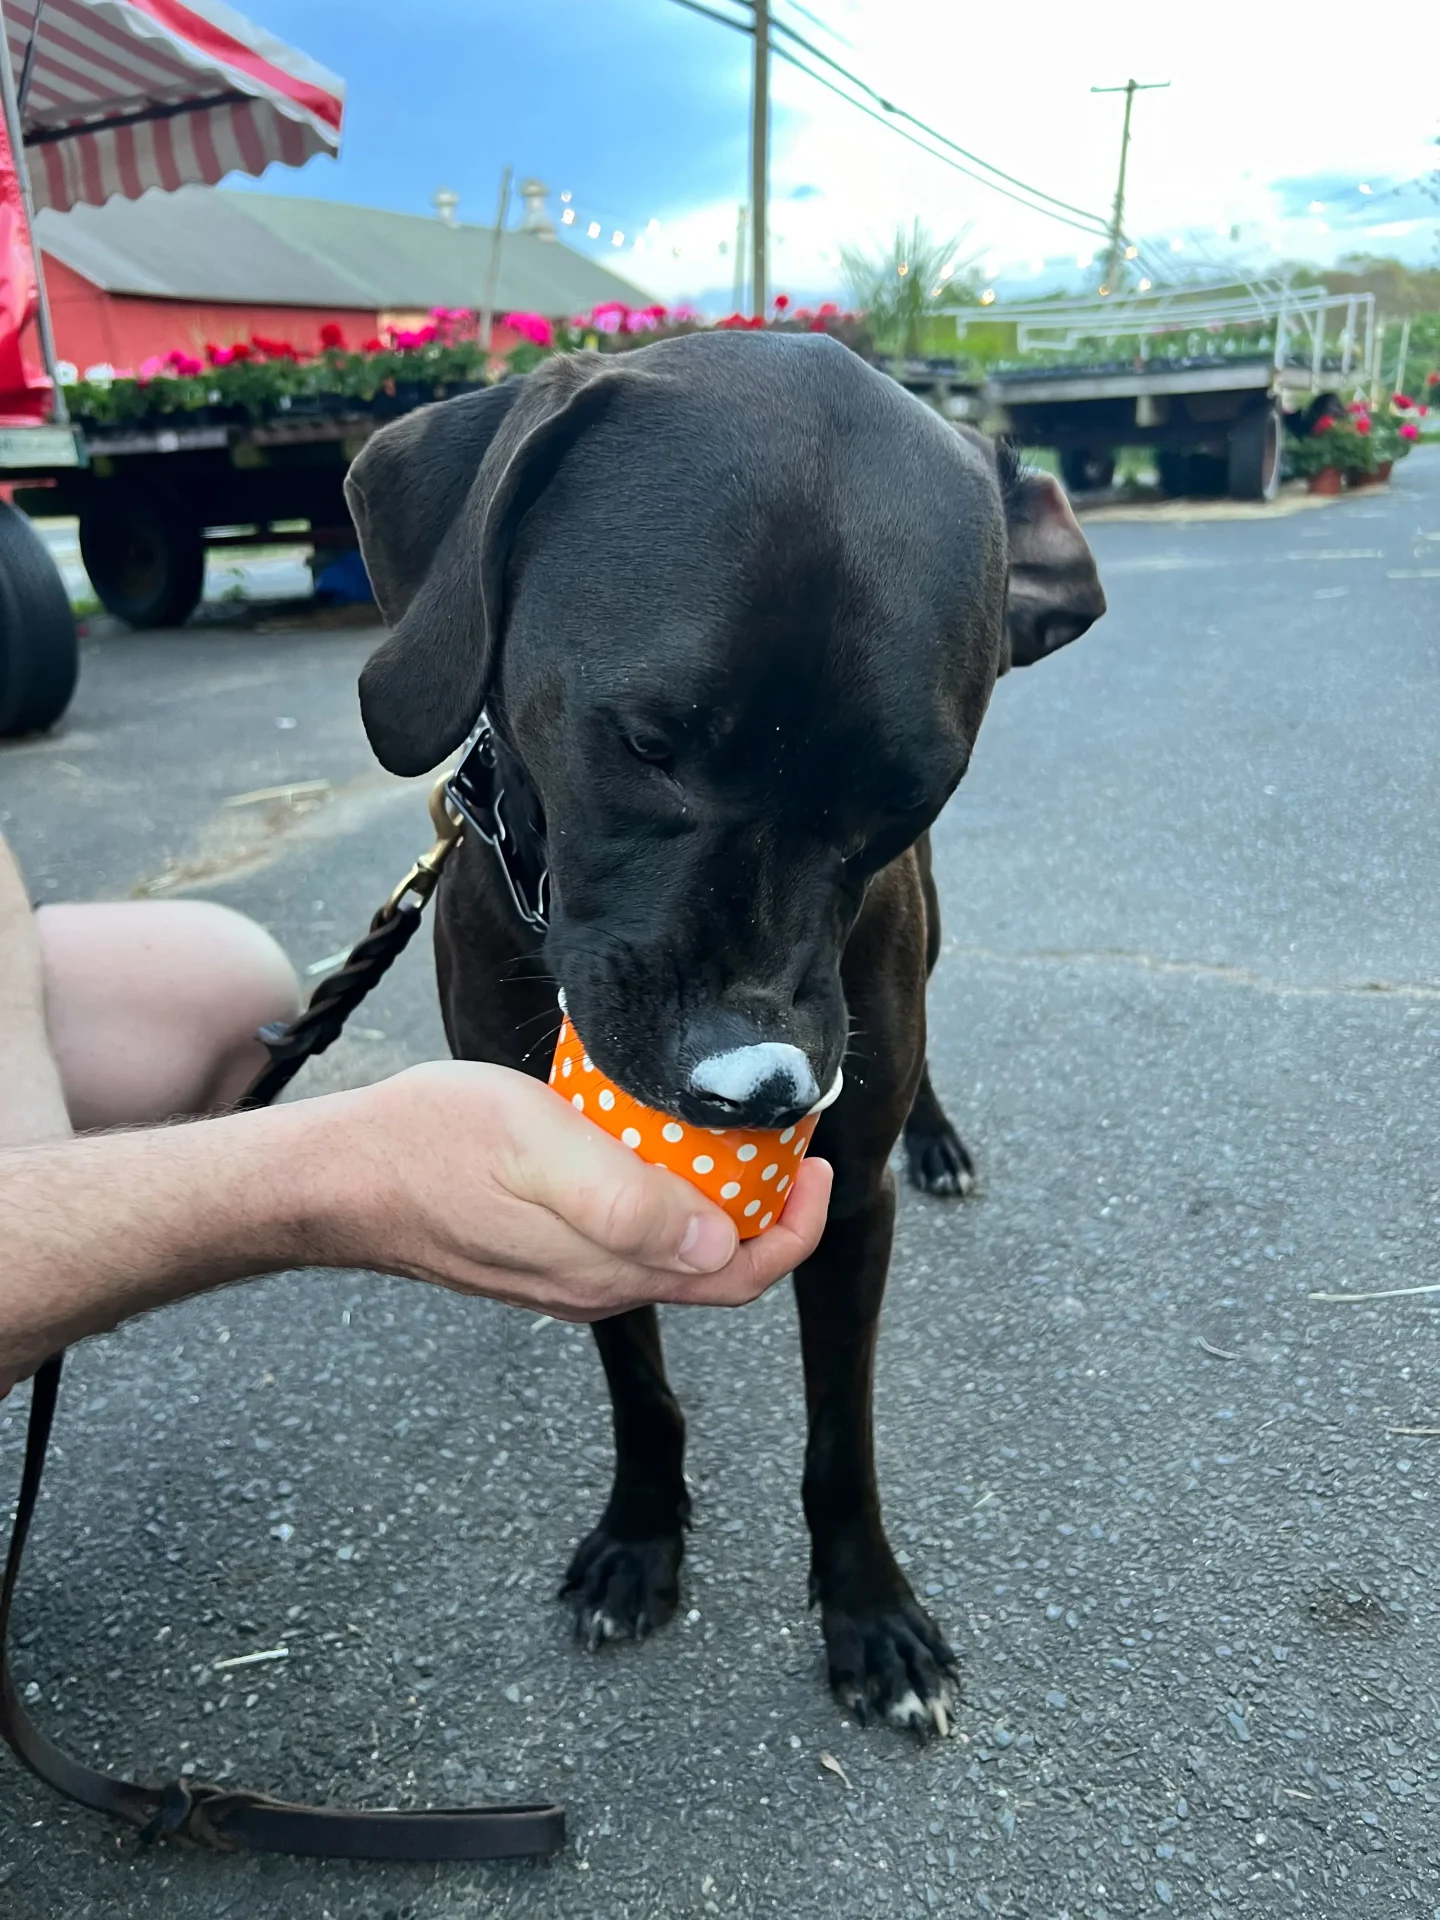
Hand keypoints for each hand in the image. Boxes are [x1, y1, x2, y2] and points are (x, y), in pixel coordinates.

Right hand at [324, 1061, 832, 1320]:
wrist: (336, 1180)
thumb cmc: (430, 1147)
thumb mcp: (537, 1149)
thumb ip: (625, 1200)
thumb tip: (714, 1240)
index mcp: (611, 1269)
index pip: (739, 1274)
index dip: (795, 1228)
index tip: (814, 1163)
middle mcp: (597, 1288)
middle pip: (714, 1267)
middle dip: (765, 1211)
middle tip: (782, 1139)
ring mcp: (564, 1279)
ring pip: (671, 1254)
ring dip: (715, 1204)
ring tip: (727, 1135)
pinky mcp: (536, 1257)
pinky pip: (627, 1241)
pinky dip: (665, 1202)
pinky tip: (648, 1146)